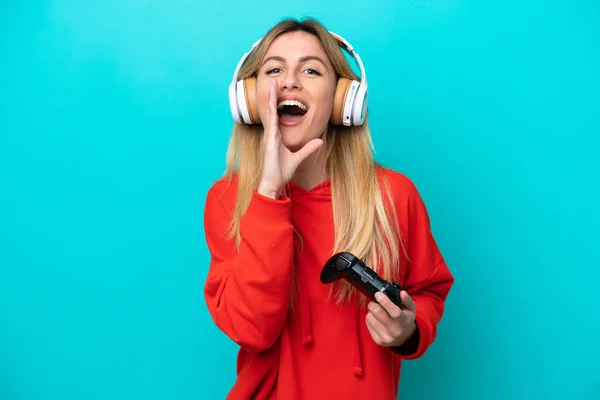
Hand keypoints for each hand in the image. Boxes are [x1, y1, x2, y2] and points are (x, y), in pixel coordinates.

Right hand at [257, 79, 323, 198]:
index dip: (276, 102)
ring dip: (270, 98)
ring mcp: (269, 137)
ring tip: (271, 84)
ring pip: (270, 113)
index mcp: (276, 136)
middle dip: (272, 95)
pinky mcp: (269, 142)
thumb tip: (319, 141)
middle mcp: (271, 134)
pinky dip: (271, 112)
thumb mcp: (298, 158)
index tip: (278, 90)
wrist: (273, 183)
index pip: (276, 115)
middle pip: (271, 110)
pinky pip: (271, 124)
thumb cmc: (280, 172)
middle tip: (273, 80)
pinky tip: (271, 102)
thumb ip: (308, 149)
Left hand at [366, 291, 416, 346]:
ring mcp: (386, 337)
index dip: (385, 302)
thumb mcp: (411, 309)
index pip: (395, 312)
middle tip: (374, 302)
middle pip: (378, 313)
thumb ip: (407, 300)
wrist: (404, 338)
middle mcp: (395, 331)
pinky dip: (369, 318)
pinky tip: (375, 319)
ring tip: (376, 311)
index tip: (378, 294)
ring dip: (371, 311)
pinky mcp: (378, 340)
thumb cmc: (406, 320)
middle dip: (373, 304)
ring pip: (370, 317)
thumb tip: (402, 293)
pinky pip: (367, 324)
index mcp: (405, 322)